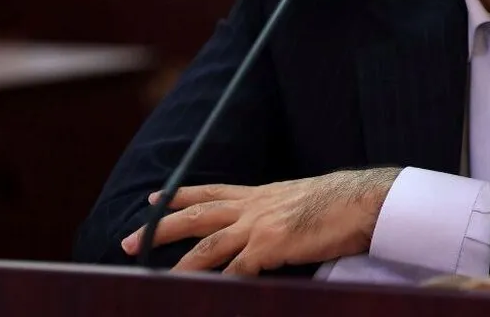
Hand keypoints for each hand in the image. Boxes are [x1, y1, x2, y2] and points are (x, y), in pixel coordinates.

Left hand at [121, 168, 400, 273]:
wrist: (362, 201)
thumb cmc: (341, 204)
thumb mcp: (300, 202)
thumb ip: (279, 215)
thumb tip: (274, 230)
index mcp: (260, 195)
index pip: (210, 191)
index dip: (179, 196)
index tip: (153, 199)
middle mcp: (253, 206)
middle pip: (195, 216)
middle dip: (159, 230)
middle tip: (128, 242)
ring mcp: (260, 225)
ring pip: (206, 247)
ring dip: (178, 267)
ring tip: (154, 281)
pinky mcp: (271, 246)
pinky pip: (237, 272)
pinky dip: (222, 287)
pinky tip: (212, 298)